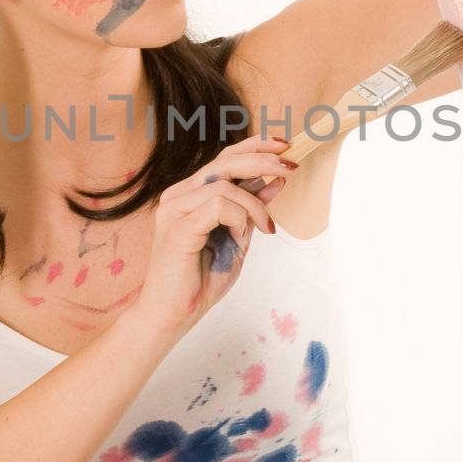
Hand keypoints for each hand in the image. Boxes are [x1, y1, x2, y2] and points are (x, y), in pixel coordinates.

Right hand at [127, 134, 293, 343]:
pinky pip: (218, 205)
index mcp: (191, 194)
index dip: (255, 146)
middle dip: (263, 160)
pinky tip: (243, 236)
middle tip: (290, 168)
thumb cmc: (200, 280)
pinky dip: (239, 217)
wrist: (172, 315)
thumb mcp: (237, 238)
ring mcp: (174, 209)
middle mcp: (179, 195)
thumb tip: (277, 181)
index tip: (284, 146)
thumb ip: (251, 210)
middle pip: (225, 161)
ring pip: (224, 183)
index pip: (224, 158)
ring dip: (255, 203)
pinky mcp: (177, 226)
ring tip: (267, 228)